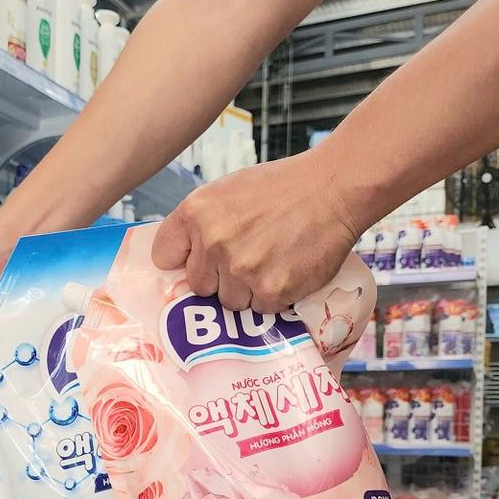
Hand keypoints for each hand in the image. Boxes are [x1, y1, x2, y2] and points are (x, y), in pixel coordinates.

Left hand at [152, 151, 361, 312]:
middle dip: (219, 278)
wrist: (334, 188)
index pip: (164, 257)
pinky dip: (273, 296)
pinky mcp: (270, 290)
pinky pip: (260, 310)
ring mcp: (241, 269)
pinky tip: (286, 270)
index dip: (184, 260)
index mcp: (195, 213)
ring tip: (271, 262)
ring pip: (229, 302)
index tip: (200, 259)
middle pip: (199, 286)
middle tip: (247, 257)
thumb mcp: (227, 192)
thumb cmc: (281, 189)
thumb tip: (181, 261)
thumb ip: (199, 225)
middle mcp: (213, 242)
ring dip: (247, 291)